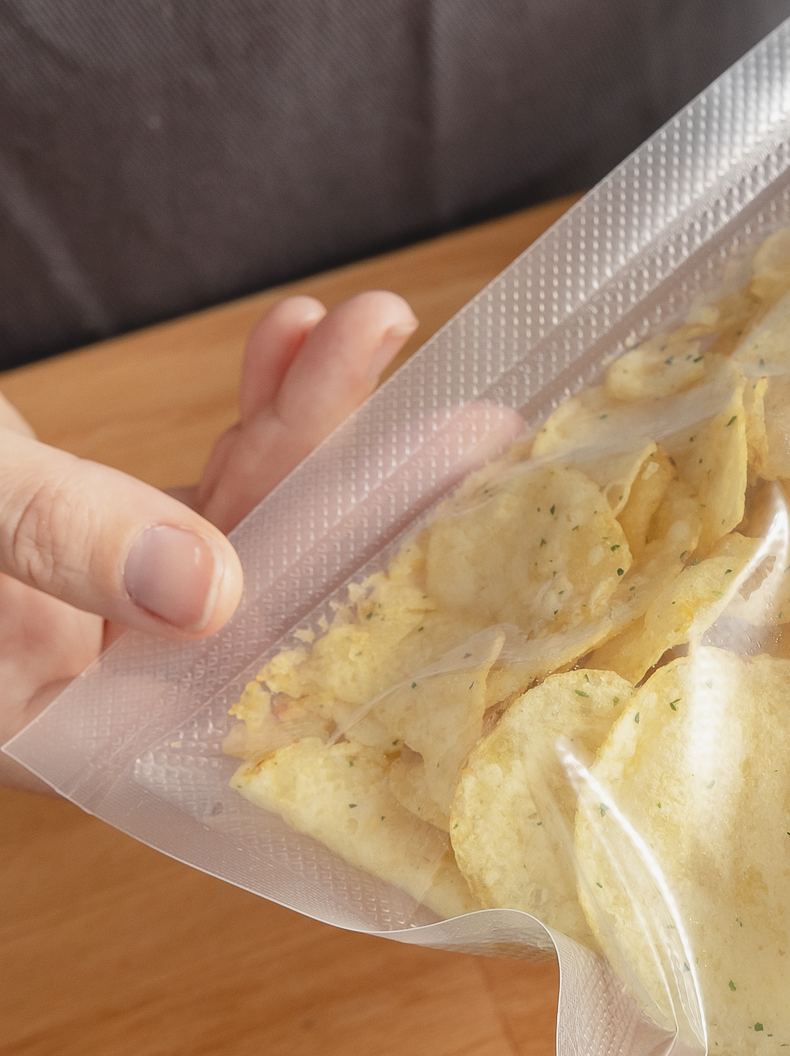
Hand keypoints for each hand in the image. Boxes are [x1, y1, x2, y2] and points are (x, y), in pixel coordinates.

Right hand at [1, 290, 416, 769]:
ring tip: (377, 325)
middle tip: (467, 416)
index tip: (444, 513)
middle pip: (272, 587)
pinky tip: (296, 336)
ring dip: (312, 419)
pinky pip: (208, 481)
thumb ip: (56, 542)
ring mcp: (108, 610)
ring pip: (249, 518)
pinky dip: (250, 408)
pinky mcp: (108, 541)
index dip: (347, 591)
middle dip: (360, 484)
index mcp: (67, 729)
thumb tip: (205, 589)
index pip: (241, 675)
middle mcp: (104, 684)